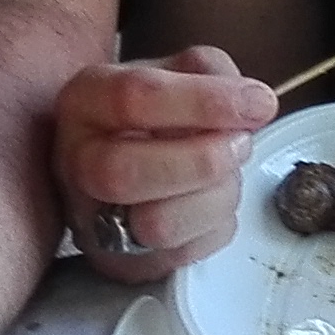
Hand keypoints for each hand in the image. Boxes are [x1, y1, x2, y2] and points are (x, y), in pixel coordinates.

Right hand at [51, 49, 279, 280]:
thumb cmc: (153, 115)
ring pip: (155, 225)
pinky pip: (182, 256)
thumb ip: (213, 74)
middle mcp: (77, 161)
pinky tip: (211, 200)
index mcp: (85, 101)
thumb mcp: (177, 71)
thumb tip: (252, 104)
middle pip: (125, 173)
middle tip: (239, 144)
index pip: (134, 98)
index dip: (205, 102)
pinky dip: (214, 227)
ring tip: (228, 174)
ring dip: (214, 198)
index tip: (257, 103)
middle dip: (202, 161)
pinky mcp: (122, 263)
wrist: (122, 155)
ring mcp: (93, 218)